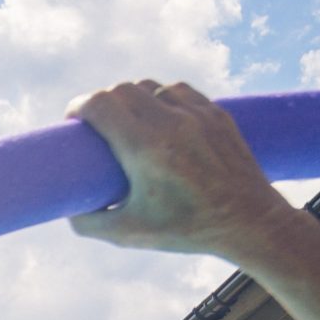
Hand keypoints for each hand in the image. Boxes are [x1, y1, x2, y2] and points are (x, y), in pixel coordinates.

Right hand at [67, 82, 295, 255]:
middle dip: (101, 102)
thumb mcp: (128, 234)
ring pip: (150, 85)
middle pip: (121, 89)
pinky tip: (158, 118)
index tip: (73, 122)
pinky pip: (177, 90)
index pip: (100, 104)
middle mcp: (172, 123)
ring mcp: (198, 114)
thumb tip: (68, 208)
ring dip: (131, 98)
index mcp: (146, 149)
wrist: (250, 222)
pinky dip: (159, 98)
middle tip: (95, 125)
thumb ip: (88, 223)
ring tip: (127, 121)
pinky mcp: (217, 113)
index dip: (78, 107)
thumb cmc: (187, 230)